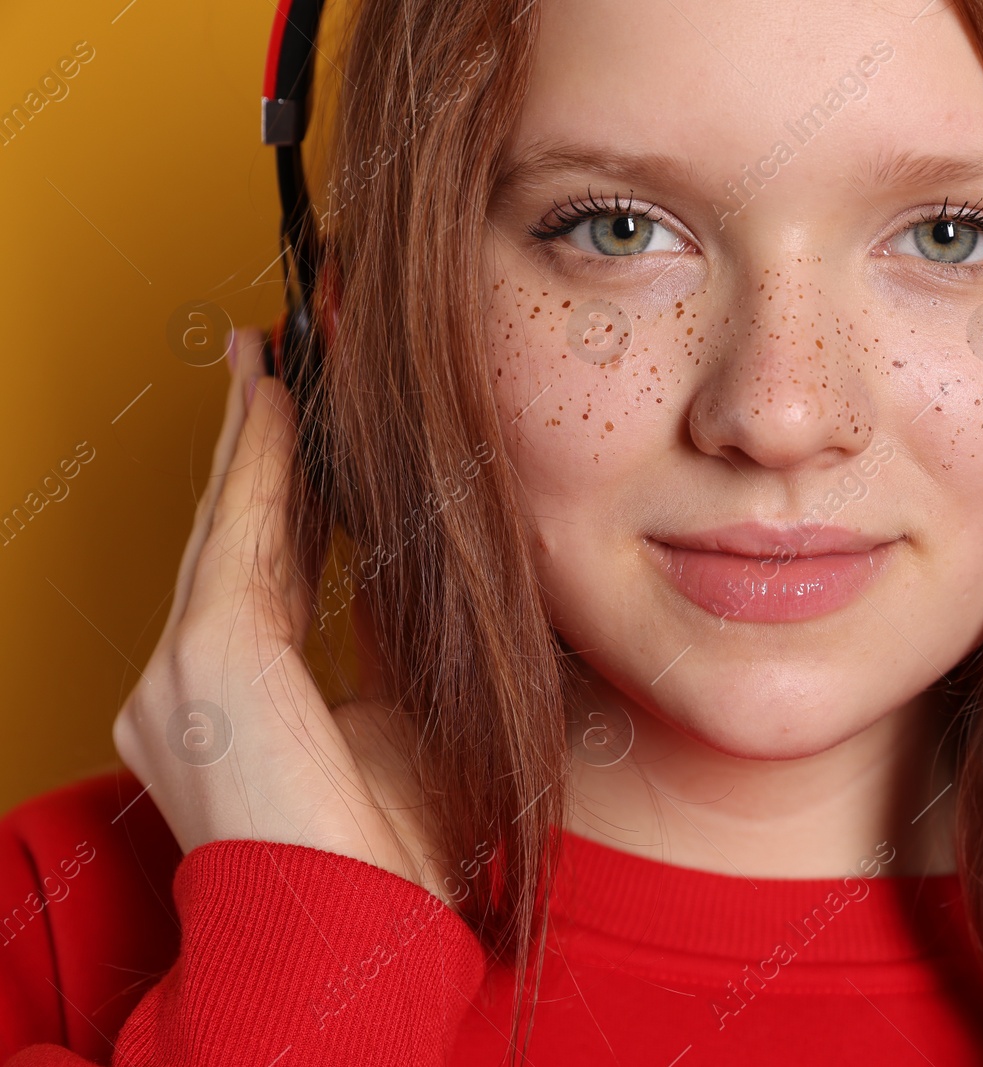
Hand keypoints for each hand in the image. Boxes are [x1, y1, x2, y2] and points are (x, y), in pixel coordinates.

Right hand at [111, 329, 448, 899]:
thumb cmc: (384, 856)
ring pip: (229, 525)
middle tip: (277, 363)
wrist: (357, 939)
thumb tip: (420, 574)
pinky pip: (240, 532)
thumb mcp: (396, 727)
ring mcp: (182, 676)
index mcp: (229, 706)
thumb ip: (386, 648)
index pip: (258, 572)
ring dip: (257, 438)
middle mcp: (185, 687)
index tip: (304, 429)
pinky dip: (260, 460)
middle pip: (232, 535)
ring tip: (277, 362)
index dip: (279, 493)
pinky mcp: (207, 661)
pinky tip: (278, 399)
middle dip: (258, 448)